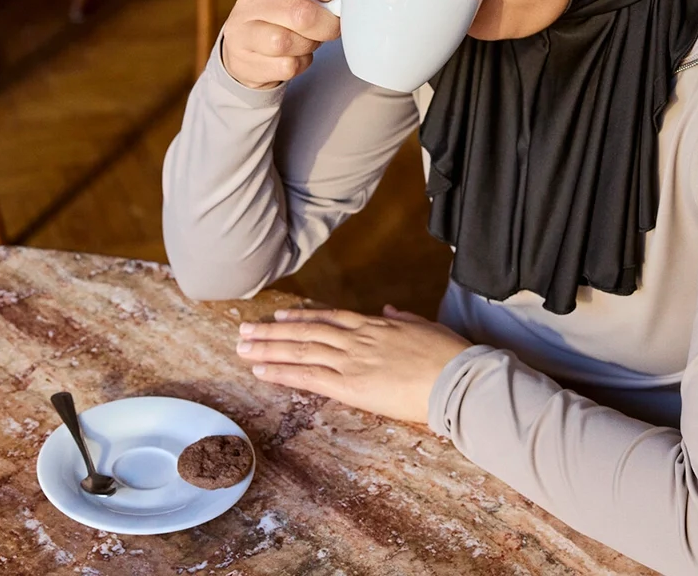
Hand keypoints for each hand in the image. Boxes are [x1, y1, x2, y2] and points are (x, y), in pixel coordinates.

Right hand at [219, 0, 351, 88]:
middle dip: (327, 26)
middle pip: (302, 14)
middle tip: (329, 26)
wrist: (243, 45)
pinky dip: (299, 64)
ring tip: (308, 40)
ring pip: (288, 42)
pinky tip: (295, 55)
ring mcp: (244, 30)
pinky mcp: (244, 60)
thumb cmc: (280, 10)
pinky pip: (285, 66)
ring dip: (310, 46)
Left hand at [236, 306, 471, 423]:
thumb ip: (403, 319)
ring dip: (268, 348)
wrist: (455, 378)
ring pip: (300, 350)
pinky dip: (281, 372)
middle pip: (306, 331)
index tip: (280, 315)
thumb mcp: (425, 328)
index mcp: (376, 326)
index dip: (302, 317)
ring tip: (242, 347)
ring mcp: (351, 361)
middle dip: (273, 331)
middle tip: (245, 330)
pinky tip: (261, 371)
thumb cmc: (448, 356)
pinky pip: (308, 377)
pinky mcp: (350, 386)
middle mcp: (357, 339)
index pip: (330, 318)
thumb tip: (389, 310)